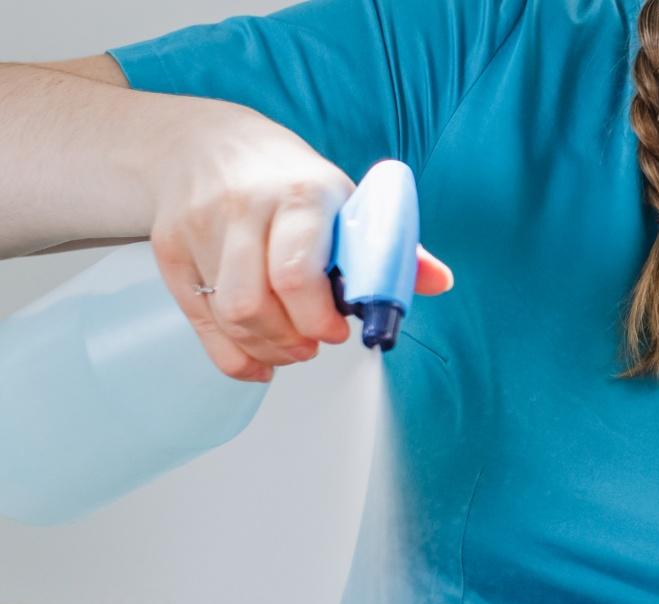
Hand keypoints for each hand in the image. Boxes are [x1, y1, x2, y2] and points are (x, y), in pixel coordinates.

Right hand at [147, 99, 452, 380]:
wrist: (202, 143)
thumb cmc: (285, 180)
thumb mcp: (342, 199)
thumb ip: (391, 247)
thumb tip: (439, 281)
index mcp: (299, 194)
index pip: (296, 273)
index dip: (318, 318)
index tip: (337, 330)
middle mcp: (243, 208)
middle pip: (255, 305)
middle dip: (292, 341)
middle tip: (313, 343)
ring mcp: (199, 229)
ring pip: (229, 318)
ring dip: (266, 349)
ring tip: (289, 346)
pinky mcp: (171, 251)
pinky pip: (201, 324)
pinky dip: (234, 355)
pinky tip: (258, 355)